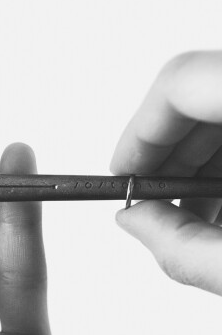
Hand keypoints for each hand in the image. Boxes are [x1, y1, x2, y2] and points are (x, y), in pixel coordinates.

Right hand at [111, 51, 221, 295]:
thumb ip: (189, 251)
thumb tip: (134, 222)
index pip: (182, 83)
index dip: (139, 131)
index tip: (121, 173)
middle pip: (199, 94)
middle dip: (166, 156)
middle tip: (157, 205)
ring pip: (220, 106)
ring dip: (198, 162)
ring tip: (198, 216)